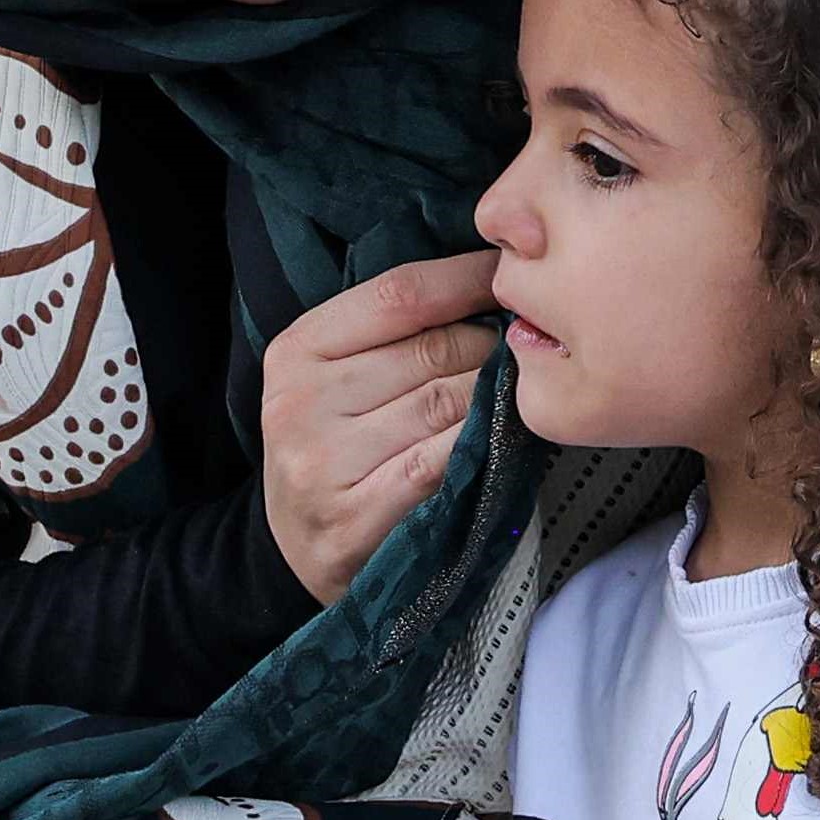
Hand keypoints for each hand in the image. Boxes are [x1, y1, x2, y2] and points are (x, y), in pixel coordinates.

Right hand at [260, 249, 499, 603]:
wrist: (296, 548)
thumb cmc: (335, 445)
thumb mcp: (336, 376)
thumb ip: (394, 330)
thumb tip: (489, 278)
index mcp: (296, 351)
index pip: (398, 294)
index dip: (466, 279)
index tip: (510, 272)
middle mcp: (300, 402)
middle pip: (431, 350)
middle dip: (490, 345)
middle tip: (523, 349)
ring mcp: (323, 463)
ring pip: (445, 404)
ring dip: (495, 396)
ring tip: (516, 393)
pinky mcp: (353, 519)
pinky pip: (442, 464)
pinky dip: (482, 446)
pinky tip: (501, 440)